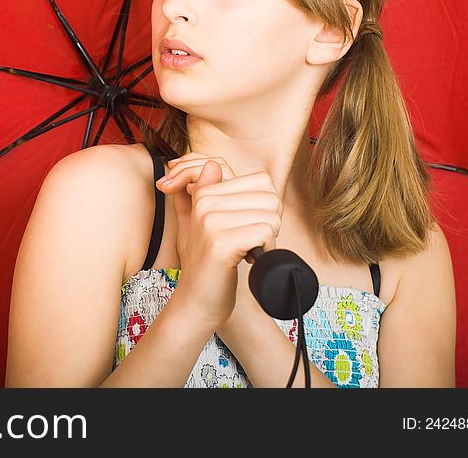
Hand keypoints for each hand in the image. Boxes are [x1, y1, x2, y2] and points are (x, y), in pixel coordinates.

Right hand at [154, 153, 282, 331]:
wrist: (196, 302)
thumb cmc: (208, 265)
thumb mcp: (202, 223)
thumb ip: (205, 191)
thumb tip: (212, 165)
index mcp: (204, 193)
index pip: (261, 180)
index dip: (264, 206)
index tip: (246, 224)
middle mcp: (205, 202)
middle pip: (270, 196)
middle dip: (269, 221)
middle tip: (249, 240)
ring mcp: (211, 221)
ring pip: (271, 214)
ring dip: (268, 238)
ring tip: (246, 250)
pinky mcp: (221, 243)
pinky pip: (265, 232)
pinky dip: (266, 249)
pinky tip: (248, 259)